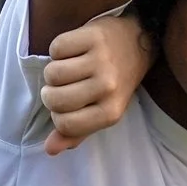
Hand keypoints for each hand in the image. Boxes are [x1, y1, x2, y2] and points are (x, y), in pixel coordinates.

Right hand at [42, 13, 154, 154]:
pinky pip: (56, 48)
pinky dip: (58, 50)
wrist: (137, 43)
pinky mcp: (94, 36)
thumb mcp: (101, 111)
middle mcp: (108, 87)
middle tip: (62, 86)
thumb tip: (50, 149)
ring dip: (53, 71)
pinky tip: (72, 51)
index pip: (65, 124)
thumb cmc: (115, 82)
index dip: (57, 115)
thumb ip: (75, 132)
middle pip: (55, 99)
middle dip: (50, 93)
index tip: (65, 106)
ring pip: (52, 73)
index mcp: (111, 112)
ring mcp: (102, 60)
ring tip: (67, 68)